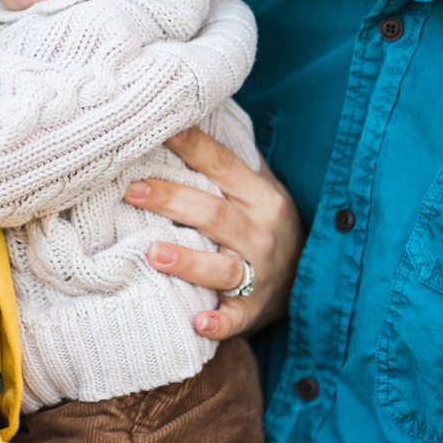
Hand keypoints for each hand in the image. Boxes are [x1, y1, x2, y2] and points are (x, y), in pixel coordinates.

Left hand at [124, 127, 302, 339]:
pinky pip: (236, 319)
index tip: (160, 131)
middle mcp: (261, 233)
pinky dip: (219, 322)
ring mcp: (259, 275)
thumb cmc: (268, 225)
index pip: (224, 166)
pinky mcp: (254, 311)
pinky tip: (197, 323)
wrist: (310, 280)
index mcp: (261, 197)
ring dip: (188, 261)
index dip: (193, 147)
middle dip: (172, 201)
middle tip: (131, 191)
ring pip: (223, 268)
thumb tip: (183, 118)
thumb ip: (227, 162)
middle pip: (214, 214)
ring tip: (152, 253)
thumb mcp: (260, 188)